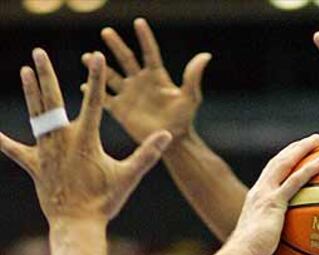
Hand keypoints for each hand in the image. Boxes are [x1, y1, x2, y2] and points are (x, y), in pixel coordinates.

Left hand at [0, 49, 170, 223]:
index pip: (94, 103)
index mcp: (86, 140)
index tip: (96, 57)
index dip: (96, 79)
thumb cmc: (103, 202)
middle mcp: (62, 140)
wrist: (77, 224)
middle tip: (39, 53)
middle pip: (52, 101)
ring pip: (36, 116)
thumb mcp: (127, 177)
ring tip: (25, 72)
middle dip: (46, 75)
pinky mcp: (34, 166)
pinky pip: (16, 151)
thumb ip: (147, 154)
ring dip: (31, 93)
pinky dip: (4, 142)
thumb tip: (167, 136)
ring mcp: (46, 152)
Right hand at [82, 19, 210, 142]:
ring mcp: (130, 96)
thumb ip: (193, 76)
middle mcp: (141, 82)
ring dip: (100, 67)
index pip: (149, 52)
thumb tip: (205, 56)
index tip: (139, 22)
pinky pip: (105, 99)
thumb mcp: (190, 97)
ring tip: (88, 57)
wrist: (172, 141)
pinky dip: (95, 92)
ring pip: (111, 76)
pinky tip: (86, 85)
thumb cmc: (184, 119)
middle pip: (126, 59)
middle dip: (116, 45)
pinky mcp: (121, 111)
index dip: (145, 38)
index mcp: (156, 77)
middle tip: (106, 32)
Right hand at [230, 134, 318, 254]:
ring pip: (284, 164)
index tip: (296, 155)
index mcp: (255, 201)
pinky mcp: (273, 203)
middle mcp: (258, 193)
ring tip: (318, 141)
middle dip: (294, 149)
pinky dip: (309, 169)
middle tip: (311, 141)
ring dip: (301, 149)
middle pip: (277, 162)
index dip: (283, 162)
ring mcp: (264, 195)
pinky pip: (294, 181)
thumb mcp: (268, 254)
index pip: (270, 175)